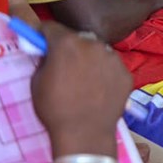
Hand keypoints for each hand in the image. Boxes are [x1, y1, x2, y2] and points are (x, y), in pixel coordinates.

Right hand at [31, 21, 131, 157]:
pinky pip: (111, 67)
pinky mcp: (126, 73)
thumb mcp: (36, 82)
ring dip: (89, 59)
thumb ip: (44, 61)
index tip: (41, 42)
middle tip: (64, 65)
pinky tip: (98, 90)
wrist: (85, 134)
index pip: (51, 28)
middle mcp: (93, 44)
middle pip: (77, 39)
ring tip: (84, 80)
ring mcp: (113, 58)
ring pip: (97, 52)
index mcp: (67, 44)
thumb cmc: (55, 109)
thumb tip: (49, 54)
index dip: (43, 35)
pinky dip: (104, 74)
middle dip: (69, 48)